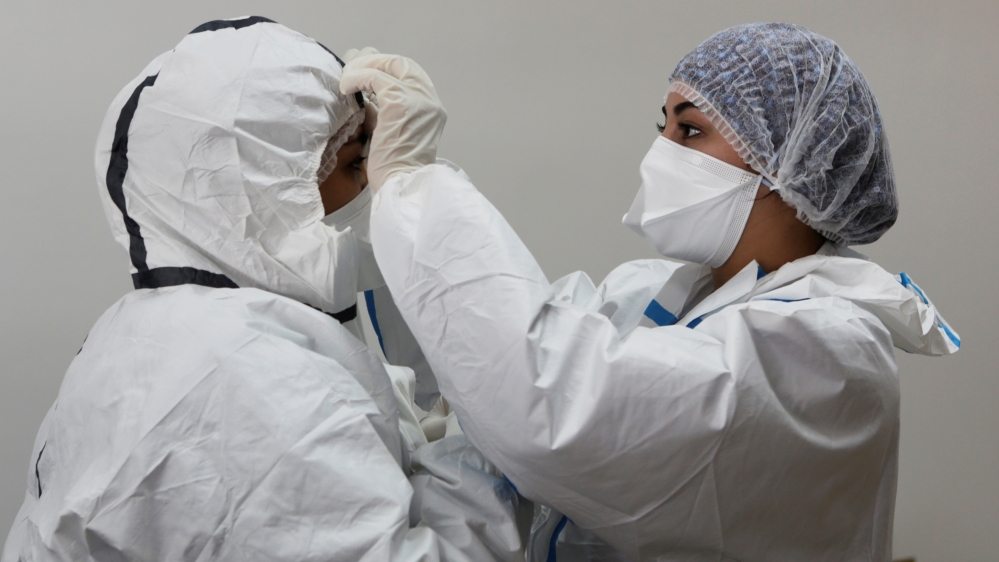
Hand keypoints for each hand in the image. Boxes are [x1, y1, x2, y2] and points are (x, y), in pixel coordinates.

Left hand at [340, 54, 446, 190]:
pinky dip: (356, 77)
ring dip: (361, 67)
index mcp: (432, 108)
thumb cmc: (396, 170)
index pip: (410, 74)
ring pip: (387, 65)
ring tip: (345, 78)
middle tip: (352, 68)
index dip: (386, 68)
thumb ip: (386, 114)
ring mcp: (417, 99)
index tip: (365, 72)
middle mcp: (429, 100)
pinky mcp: (399, 103)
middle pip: (400, 63)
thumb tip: (365, 98)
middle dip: (373, 61)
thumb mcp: (393, 134)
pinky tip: (345, 87)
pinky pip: (373, 77)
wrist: (403, 186)